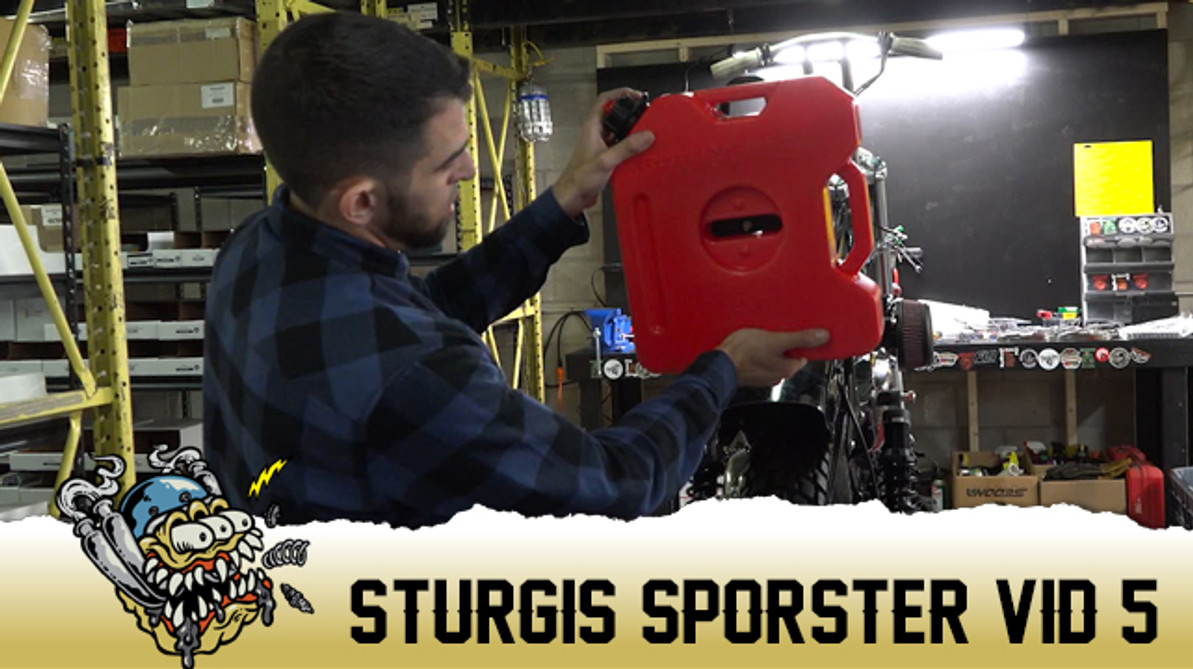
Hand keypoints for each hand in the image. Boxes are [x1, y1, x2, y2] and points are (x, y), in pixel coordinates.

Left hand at [552, 88, 654, 217]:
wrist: (572, 197)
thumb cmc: (579, 179)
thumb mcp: (605, 161)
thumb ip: (626, 148)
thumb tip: (645, 136)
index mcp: (592, 127)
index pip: (605, 100)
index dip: (621, 93)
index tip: (636, 95)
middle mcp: (596, 133)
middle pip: (616, 115)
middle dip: (632, 114)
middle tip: (646, 116)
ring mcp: (601, 144)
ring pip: (620, 131)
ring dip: (632, 132)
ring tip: (646, 134)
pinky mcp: (605, 156)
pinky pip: (621, 146)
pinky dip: (631, 147)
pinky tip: (639, 153)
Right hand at [716, 328, 830, 386]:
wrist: (719, 363)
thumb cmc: (745, 353)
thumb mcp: (776, 340)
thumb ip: (800, 339)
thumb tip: (823, 336)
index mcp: (787, 369)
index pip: (803, 356)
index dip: (801, 343)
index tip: (796, 333)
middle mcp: (777, 375)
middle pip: (788, 357)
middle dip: (784, 345)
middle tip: (776, 331)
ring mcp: (762, 375)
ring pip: (773, 358)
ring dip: (770, 348)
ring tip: (763, 335)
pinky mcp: (749, 372)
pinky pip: (760, 360)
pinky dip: (758, 353)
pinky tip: (751, 344)